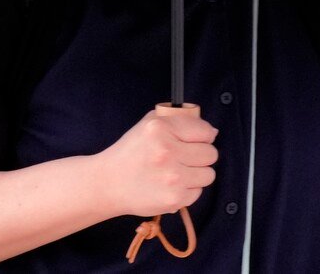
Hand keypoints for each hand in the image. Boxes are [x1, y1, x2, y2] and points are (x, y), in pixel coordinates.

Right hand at [94, 107, 218, 216]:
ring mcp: (171, 177)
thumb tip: (212, 132)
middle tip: (183, 158)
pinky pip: (198, 193)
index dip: (203, 136)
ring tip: (177, 172)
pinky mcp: (173, 199)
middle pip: (210, 154)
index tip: (195, 141)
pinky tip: (170, 186)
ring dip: (196, 174)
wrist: (108, 183)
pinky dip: (188, 190)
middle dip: (200, 155)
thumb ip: (180, 120)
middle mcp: (166, 152)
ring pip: (208, 174)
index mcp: (160, 129)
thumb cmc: (131, 152)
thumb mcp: (150, 123)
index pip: (205, 131)